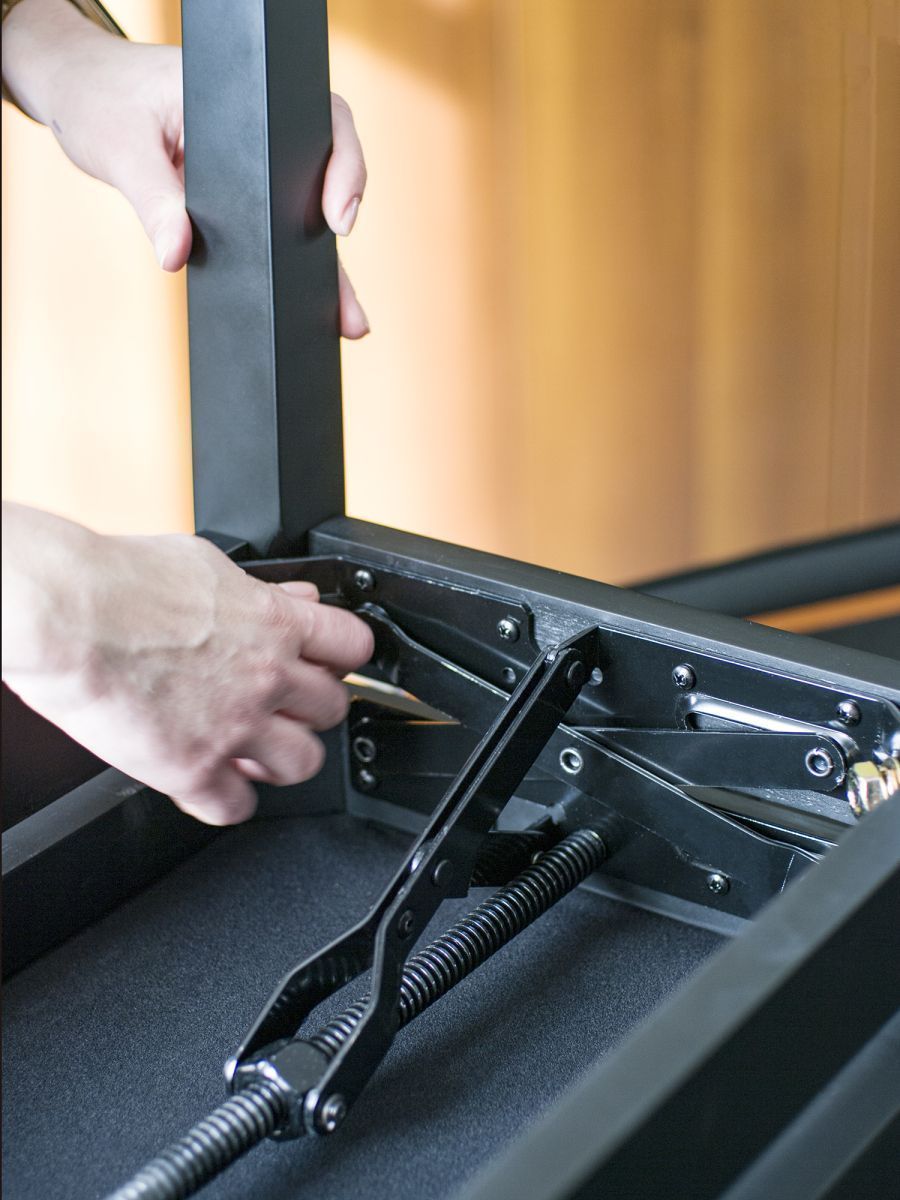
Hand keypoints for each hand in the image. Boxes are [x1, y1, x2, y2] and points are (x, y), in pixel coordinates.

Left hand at [1, 0, 368, 336]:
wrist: (75, 88)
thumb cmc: (98, 97)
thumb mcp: (121, 147)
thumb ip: (152, 199)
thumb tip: (178, 257)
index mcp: (243, 94)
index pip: (318, 120)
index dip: (342, 168)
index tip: (338, 220)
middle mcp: (259, 126)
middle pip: (324, 175)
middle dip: (343, 238)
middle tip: (348, 300)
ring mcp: (253, 161)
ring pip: (304, 212)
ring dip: (325, 265)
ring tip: (346, 321)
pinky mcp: (239, 192)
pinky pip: (275, 226)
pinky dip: (291, 266)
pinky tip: (308, 308)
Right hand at [2, 504, 374, 824]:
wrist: (63, 613)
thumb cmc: (116, 582)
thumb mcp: (207, 564)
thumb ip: (260, 590)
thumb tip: (294, 594)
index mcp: (274, 623)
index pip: (353, 646)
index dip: (344, 659)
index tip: (329, 665)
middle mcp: (266, 676)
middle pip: (334, 710)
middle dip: (310, 711)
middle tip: (283, 709)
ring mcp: (235, 726)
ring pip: (303, 764)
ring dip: (281, 760)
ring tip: (254, 750)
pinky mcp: (193, 769)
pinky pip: (236, 808)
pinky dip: (226, 801)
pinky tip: (210, 784)